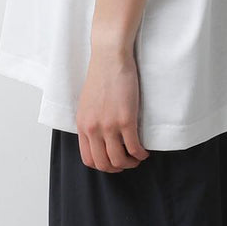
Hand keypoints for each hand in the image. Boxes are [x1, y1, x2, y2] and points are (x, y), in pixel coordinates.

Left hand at [75, 45, 150, 172]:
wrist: (109, 57)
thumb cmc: (101, 76)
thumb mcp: (87, 103)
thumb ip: (90, 121)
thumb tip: (100, 137)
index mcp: (82, 125)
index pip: (88, 159)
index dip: (103, 166)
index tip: (113, 161)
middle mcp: (93, 129)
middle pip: (103, 164)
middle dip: (117, 168)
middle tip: (127, 162)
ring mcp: (109, 125)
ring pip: (118, 160)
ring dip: (130, 163)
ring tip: (137, 157)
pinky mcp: (126, 119)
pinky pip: (134, 147)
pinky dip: (140, 154)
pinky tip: (144, 151)